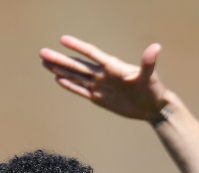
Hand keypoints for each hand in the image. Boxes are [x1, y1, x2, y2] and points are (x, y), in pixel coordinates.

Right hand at [40, 36, 168, 121]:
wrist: (153, 107)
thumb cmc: (153, 90)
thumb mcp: (150, 76)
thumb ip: (148, 62)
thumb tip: (156, 47)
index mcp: (113, 67)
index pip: (92, 54)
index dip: (78, 46)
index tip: (63, 39)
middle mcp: (103, 75)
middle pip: (77, 65)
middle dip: (60, 59)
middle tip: (42, 52)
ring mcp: (100, 86)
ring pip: (76, 76)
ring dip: (61, 69)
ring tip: (45, 62)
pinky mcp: (100, 98)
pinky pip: (81, 90)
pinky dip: (70, 85)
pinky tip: (58, 79)